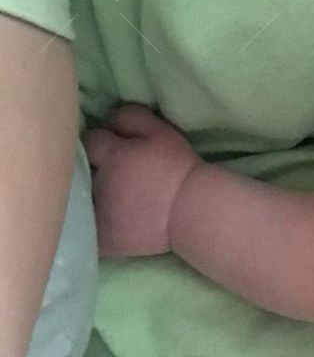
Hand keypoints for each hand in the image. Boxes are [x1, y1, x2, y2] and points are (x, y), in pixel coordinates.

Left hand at [83, 103, 201, 257]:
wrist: (190, 211)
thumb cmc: (176, 167)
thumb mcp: (160, 131)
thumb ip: (131, 118)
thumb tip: (108, 117)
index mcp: (112, 157)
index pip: (90, 140)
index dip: (102, 140)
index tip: (112, 145)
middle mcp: (99, 185)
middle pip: (83, 169)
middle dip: (92, 166)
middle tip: (111, 169)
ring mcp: (98, 215)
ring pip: (82, 197)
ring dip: (90, 192)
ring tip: (108, 193)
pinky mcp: (102, 239)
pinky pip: (85, 226)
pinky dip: (90, 221)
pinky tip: (106, 216)